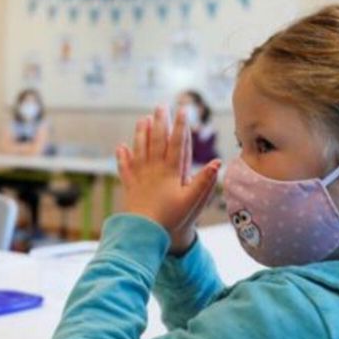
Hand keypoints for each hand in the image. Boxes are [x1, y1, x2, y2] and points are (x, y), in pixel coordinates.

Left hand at [116, 106, 220, 253]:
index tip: (183, 110)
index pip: (177, 144)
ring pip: (140, 149)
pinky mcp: (130, 186)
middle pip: (156, 141)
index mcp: (170, 172)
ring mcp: (140, 176)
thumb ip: (204, 181)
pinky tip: (121, 147)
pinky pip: (125, 168)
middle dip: (160, 122)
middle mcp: (153, 170)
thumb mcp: (192, 201)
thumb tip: (218, 163)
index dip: (181, 126)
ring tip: (143, 119)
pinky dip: (122, 157)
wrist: (143, 232)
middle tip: (161, 105)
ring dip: (141, 133)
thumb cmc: (170, 218)